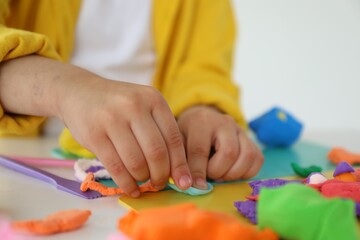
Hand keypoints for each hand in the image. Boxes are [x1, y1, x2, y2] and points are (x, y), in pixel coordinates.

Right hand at [57, 77, 191, 196]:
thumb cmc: (119, 105)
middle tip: (159, 184)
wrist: (79, 92)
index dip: (180, 164)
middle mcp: (134, 106)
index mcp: (153, 99)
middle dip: (161, 175)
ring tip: (143, 181)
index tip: (183, 183)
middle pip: (156, 152)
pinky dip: (126, 184)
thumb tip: (179, 173)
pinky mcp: (94, 135)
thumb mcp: (144, 107)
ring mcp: (112, 119)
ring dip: (143, 179)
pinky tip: (131, 188)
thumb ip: (161, 133)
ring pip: (136, 162)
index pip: (174, 138)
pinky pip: (115, 167)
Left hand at [177, 106, 263, 188]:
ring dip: (233, 174)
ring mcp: (241, 131)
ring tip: (219, 175)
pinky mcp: (252, 141)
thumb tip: (185, 184)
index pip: (200, 150)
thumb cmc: (187, 134)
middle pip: (229, 153)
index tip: (194, 186)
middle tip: (209, 175)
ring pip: (247, 156)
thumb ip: (179, 161)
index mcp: (202, 122)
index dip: (197, 171)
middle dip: (218, 171)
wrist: (202, 119)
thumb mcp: (178, 142)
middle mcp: (225, 123)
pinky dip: (245, 173)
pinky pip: (257, 160)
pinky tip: (230, 173)